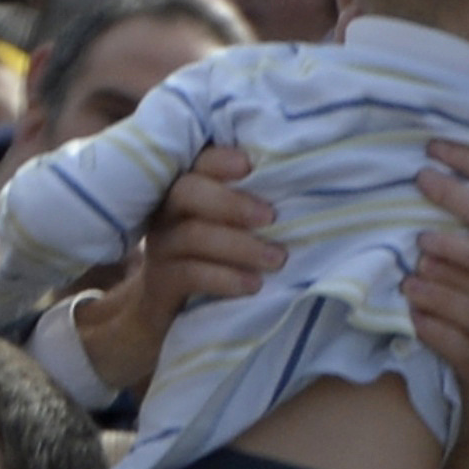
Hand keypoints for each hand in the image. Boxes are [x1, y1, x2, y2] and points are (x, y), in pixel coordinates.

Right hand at [75, 147, 281, 395]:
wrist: (163, 308)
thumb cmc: (215, 255)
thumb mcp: (230, 224)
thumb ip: (253, 205)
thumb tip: (306, 192)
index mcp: (186, 186)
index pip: (198, 161)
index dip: (220, 160)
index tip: (249, 166)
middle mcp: (167, 210)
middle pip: (189, 192)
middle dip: (232, 203)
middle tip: (272, 217)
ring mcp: (161, 245)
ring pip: (194, 235)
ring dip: (240, 246)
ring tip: (277, 259)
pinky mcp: (162, 281)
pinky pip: (191, 275)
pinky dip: (225, 278)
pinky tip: (254, 284)